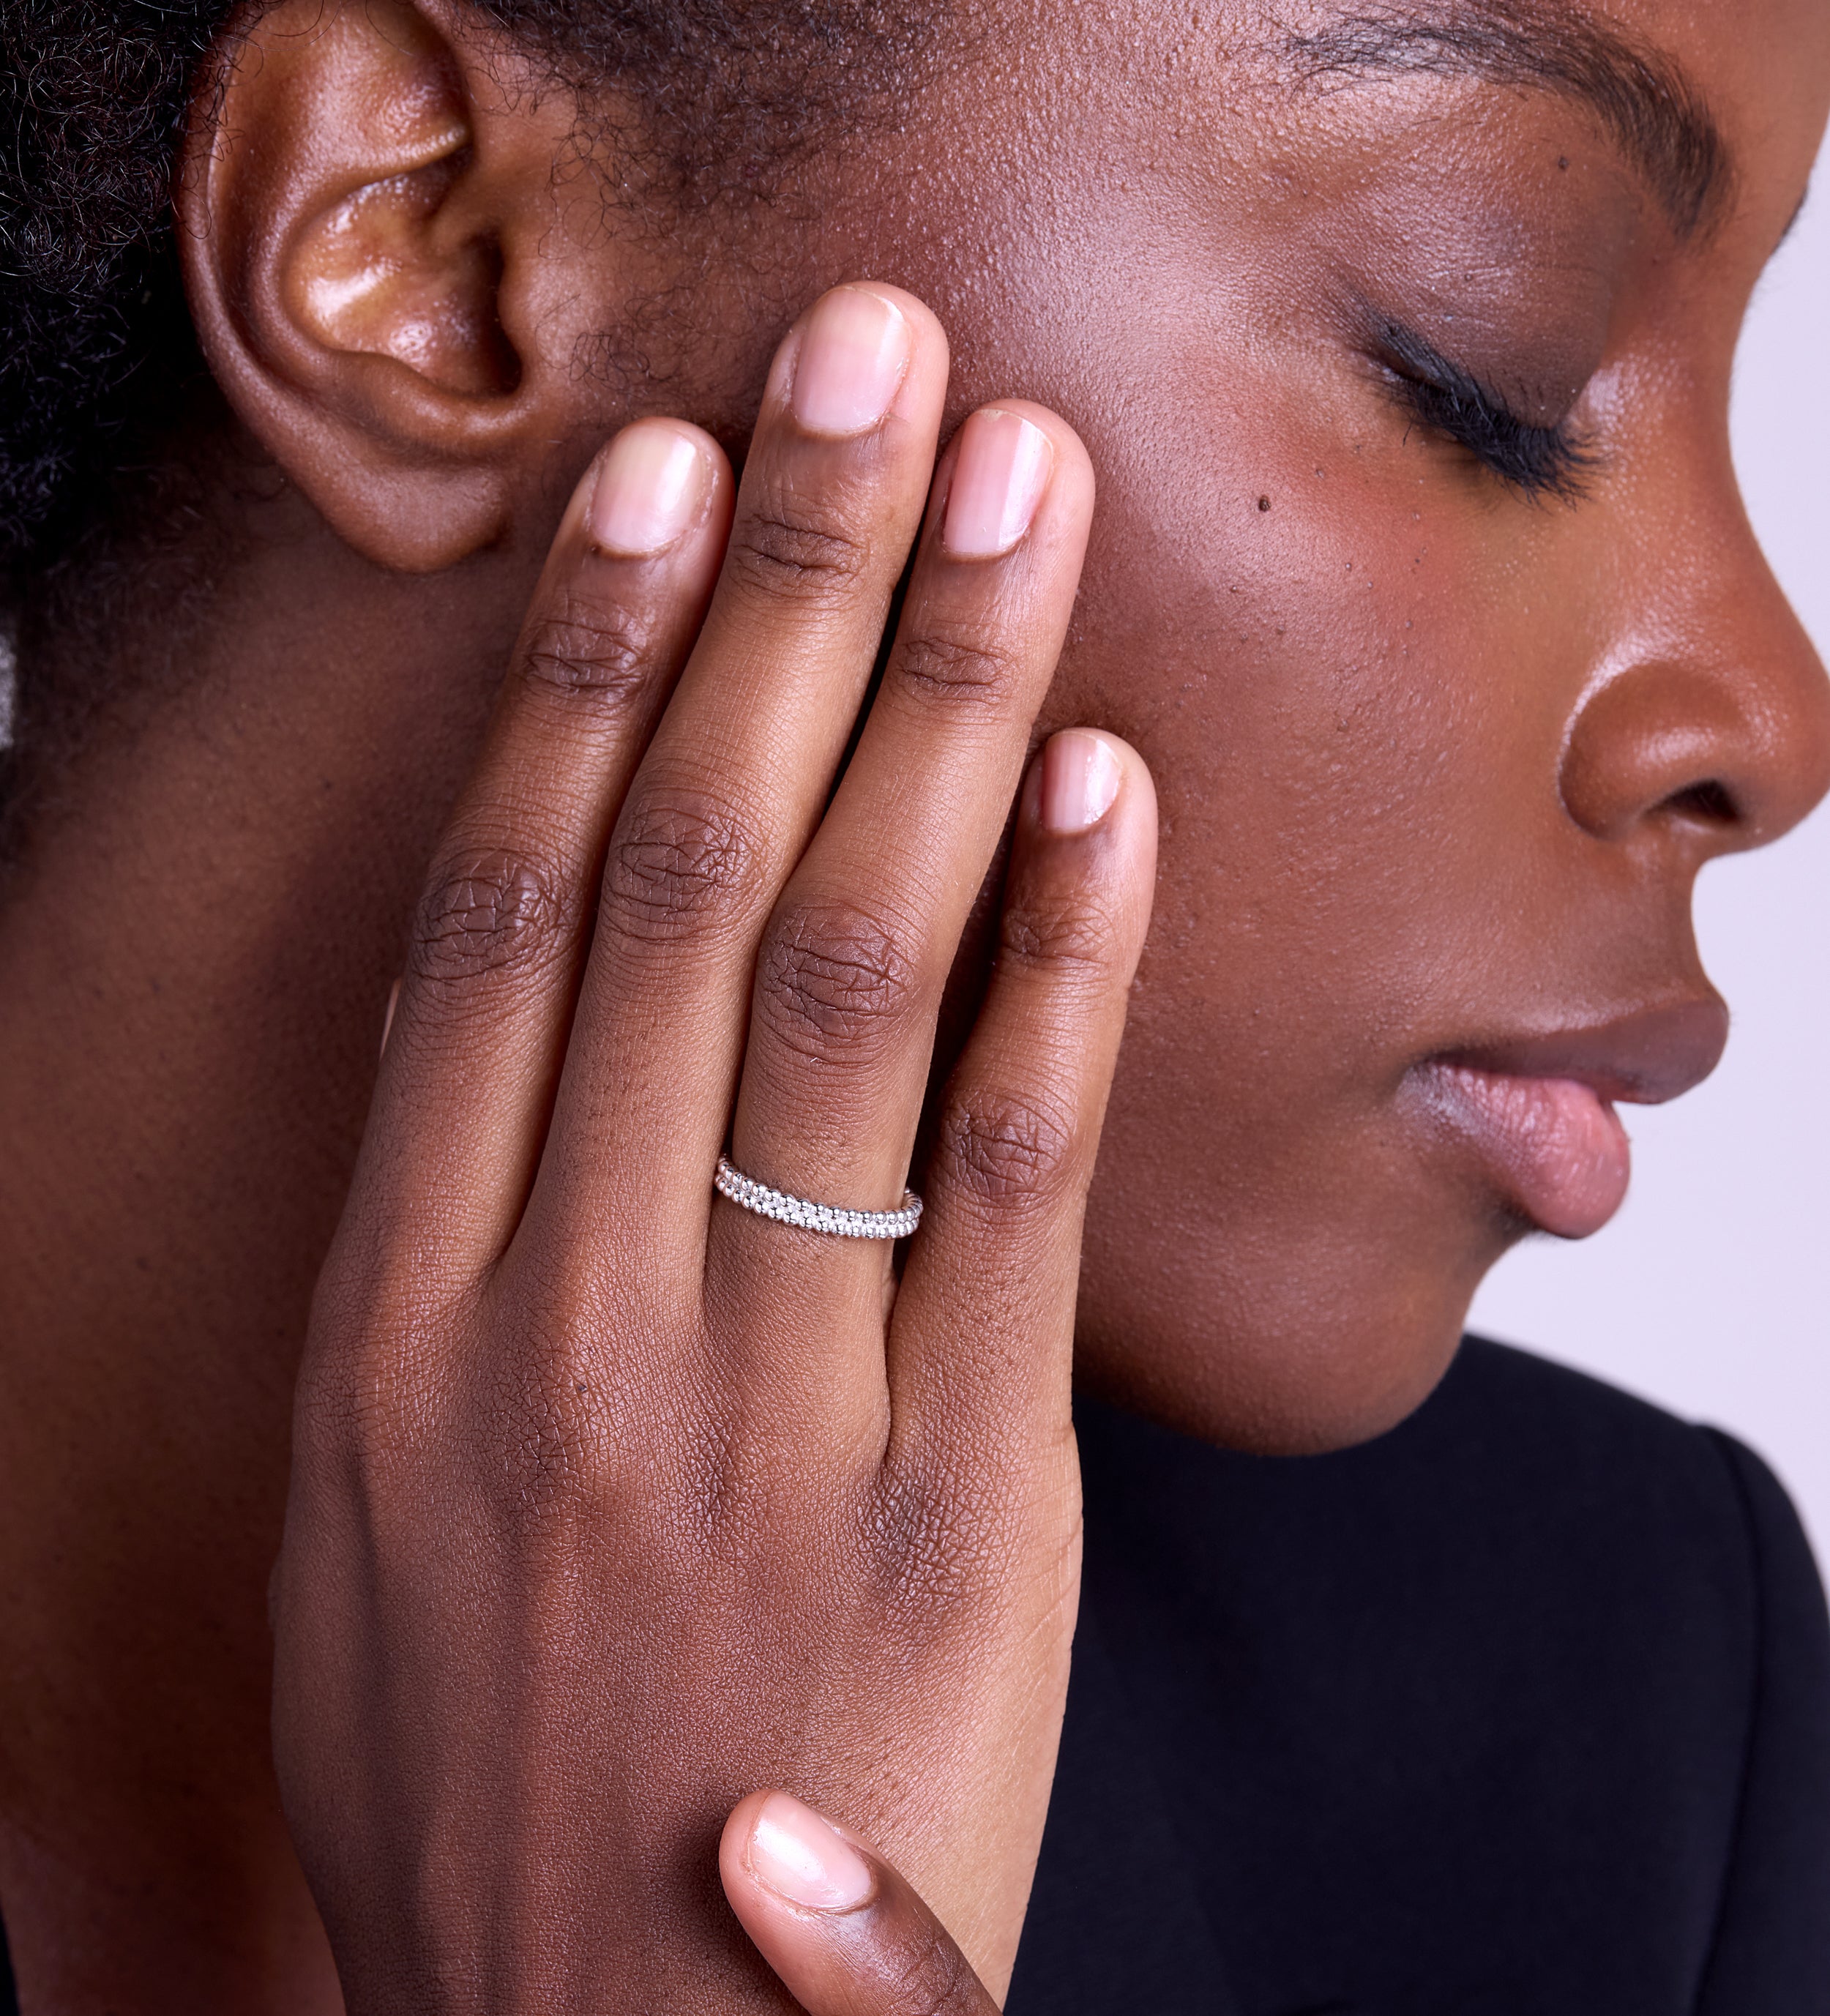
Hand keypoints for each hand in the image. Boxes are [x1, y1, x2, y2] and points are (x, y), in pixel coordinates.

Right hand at [272, 282, 1155, 2010]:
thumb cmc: (487, 1774)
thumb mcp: (379, 1521)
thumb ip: (455, 1269)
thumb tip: (532, 1033)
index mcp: (405, 1322)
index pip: (503, 920)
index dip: (575, 675)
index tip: (648, 484)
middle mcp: (567, 1322)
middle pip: (684, 881)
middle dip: (778, 596)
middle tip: (857, 372)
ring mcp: (765, 1408)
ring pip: (852, 981)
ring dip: (938, 708)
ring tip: (1005, 494)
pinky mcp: (956, 1504)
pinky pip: (1007, 1184)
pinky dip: (1064, 969)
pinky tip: (1101, 786)